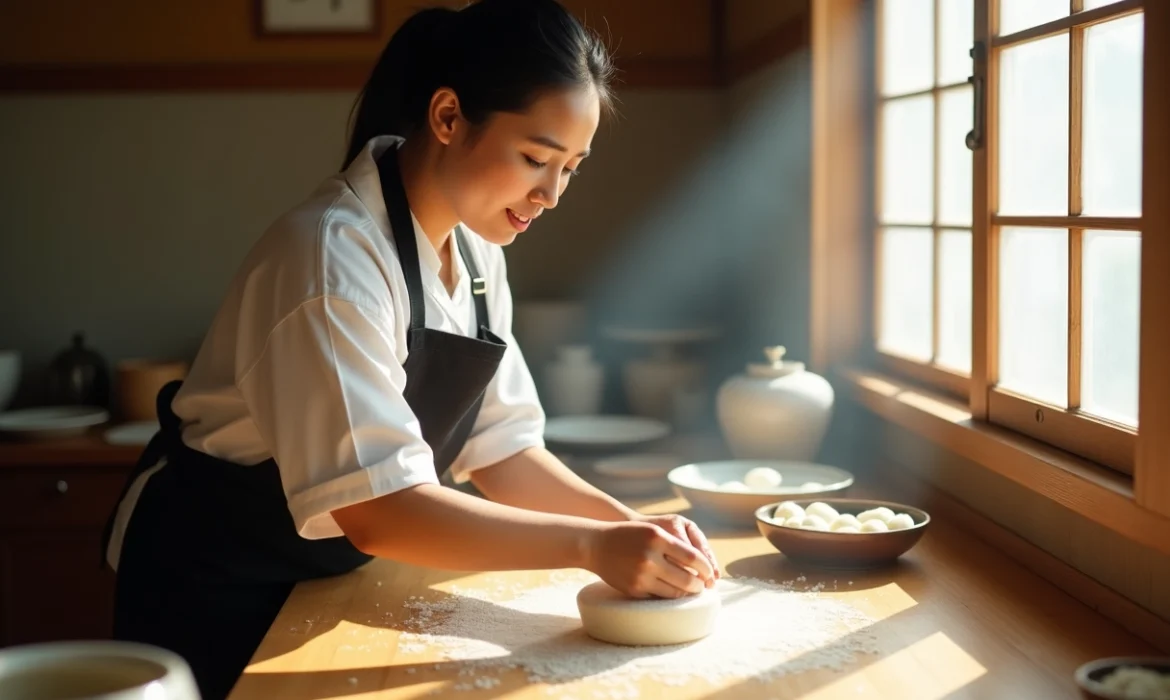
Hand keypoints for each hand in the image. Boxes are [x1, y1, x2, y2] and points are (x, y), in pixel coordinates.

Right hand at [584, 520, 714, 598]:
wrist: (597, 545)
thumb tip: (703, 567)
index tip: (710, 573)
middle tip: (703, 586)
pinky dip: (669, 596)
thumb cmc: (630, 535)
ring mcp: (641, 575)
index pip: (693, 558)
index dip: (706, 568)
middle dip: (699, 585)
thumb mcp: (653, 532)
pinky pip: (659, 597)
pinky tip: (672, 592)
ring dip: (686, 594)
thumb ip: (676, 545)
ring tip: (691, 591)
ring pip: (675, 592)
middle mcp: (650, 557)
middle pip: (687, 579)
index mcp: (658, 538)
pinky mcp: (634, 589)